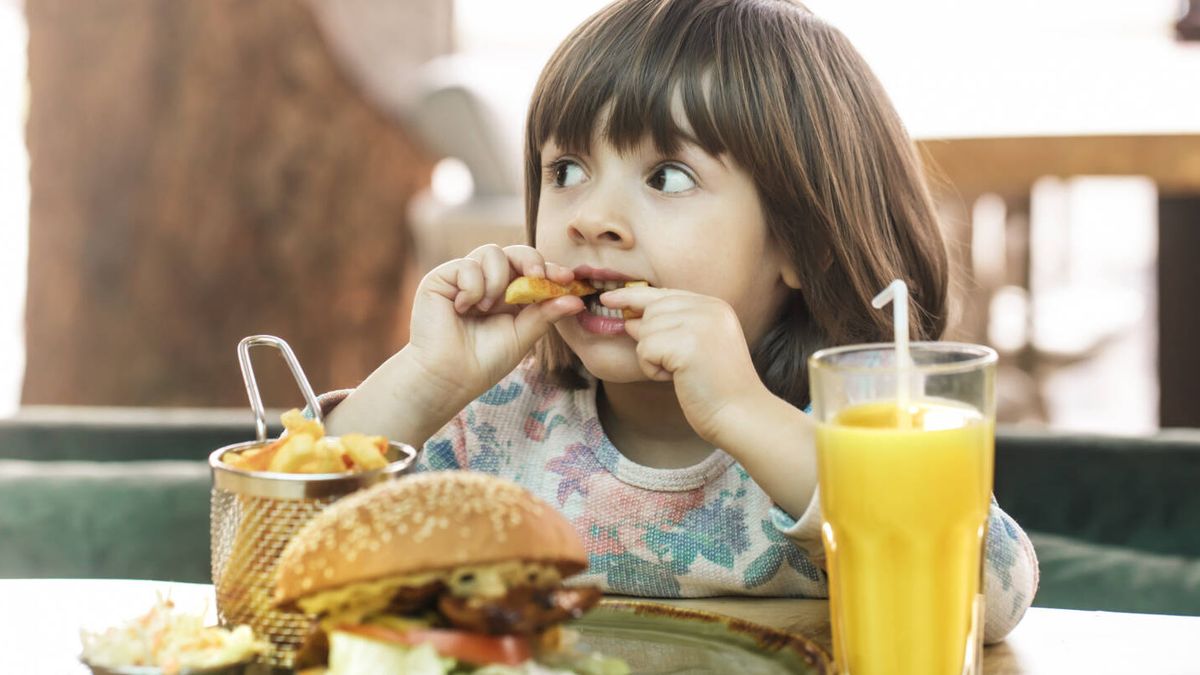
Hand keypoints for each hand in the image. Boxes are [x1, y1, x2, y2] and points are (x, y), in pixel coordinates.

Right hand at [407, 244, 583, 407]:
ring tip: (487, 308)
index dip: (550, 270)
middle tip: (536, 276)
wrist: (448, 376)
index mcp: (509, 295)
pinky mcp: (441, 278)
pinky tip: (463, 309)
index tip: (567, 278)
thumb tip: (577, 299)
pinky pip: (467, 265)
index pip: (532, 271)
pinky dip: (472, 288)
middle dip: (530, 260)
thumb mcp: (523, 336)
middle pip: (515, 252)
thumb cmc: (484, 361)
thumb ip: (546, 314)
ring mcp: (464, 278)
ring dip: (496, 280)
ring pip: (491, 252)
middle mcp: (488, 282)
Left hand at [600, 286, 768, 445]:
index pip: (664, 294)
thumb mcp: (696, 347)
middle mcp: (708, 308)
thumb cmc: (716, 388)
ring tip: (681, 373)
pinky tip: (677, 379)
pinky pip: (645, 349)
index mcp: (714, 306)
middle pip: (651, 311)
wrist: (740, 414)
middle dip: (649, 339)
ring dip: (653, 358)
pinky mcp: (686, 343)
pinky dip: (652, 369)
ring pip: (645, 330)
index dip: (633, 296)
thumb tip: (628, 319)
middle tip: (672, 365)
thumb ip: (670, 327)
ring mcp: (698, 323)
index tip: (609, 298)